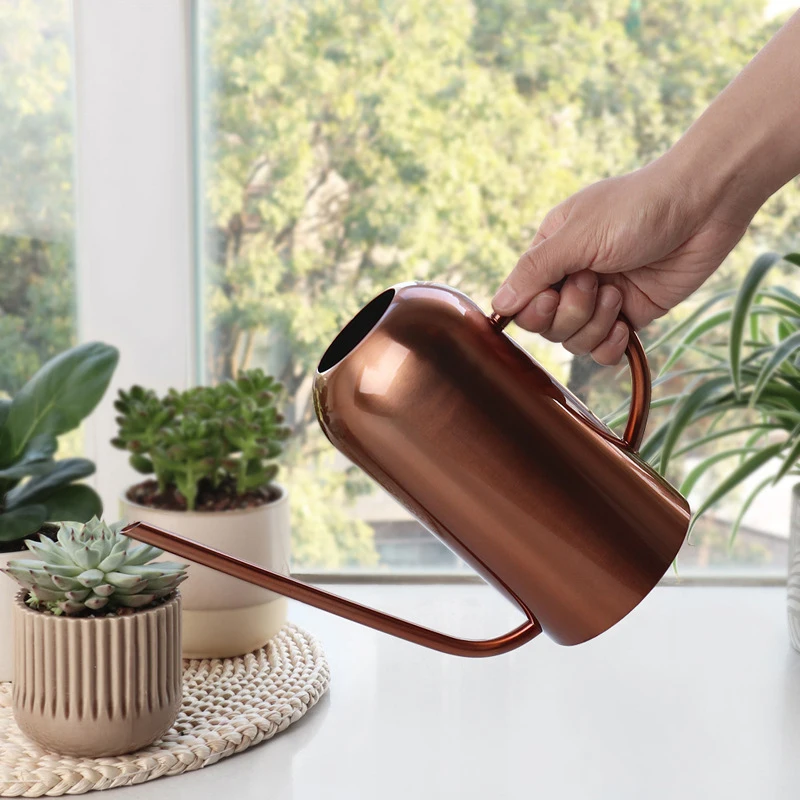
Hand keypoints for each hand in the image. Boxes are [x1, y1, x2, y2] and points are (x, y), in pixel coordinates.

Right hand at [491, 158, 751, 364]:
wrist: (703, 205)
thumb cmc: (638, 207)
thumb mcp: (577, 235)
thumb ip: (535, 271)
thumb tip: (498, 306)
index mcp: (551, 253)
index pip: (523, 301)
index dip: (534, 310)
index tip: (552, 296)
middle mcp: (572, 278)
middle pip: (548, 326)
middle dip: (571, 313)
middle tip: (595, 283)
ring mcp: (601, 299)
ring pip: (575, 341)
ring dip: (594, 324)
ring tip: (617, 294)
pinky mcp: (631, 316)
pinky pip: (604, 352)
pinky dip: (610, 346)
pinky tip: (624, 326)